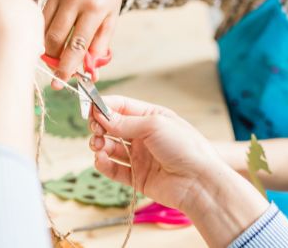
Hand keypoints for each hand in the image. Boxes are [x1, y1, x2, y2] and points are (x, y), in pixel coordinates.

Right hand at [28, 0, 126, 86]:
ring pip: (39, 25)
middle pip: (54, 37)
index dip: (67, 66)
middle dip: (51, 57)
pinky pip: (30, 7)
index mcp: (95, 6)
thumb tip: (89, 73)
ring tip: (45, 52)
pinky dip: (29, 23)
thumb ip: (100, 45)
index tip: (60, 81)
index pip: (77, 44)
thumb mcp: (111, 18)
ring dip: (40, 43)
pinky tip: (33, 32)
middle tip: (52, 67)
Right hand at [87, 96, 229, 211]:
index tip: (89, 109)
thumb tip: (100, 115)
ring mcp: (140, 157)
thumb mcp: (154, 125)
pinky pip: (114, 169)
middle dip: (99, 126)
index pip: (121, 107)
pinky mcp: (137, 177)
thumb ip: (124, 122)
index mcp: (152, 117)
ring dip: (99, 145)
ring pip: (110, 148)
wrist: (198, 182)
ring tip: (97, 146)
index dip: (103, 106)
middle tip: (94, 130)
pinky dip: (103, 164)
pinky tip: (100, 159)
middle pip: (112, 127)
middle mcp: (145, 136)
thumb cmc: (185, 147)